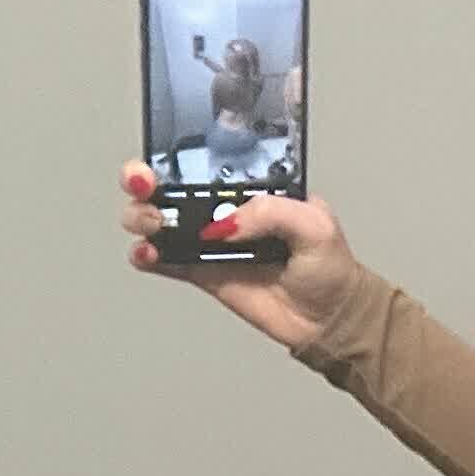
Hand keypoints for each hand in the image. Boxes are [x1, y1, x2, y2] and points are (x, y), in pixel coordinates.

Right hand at [119, 163, 361, 350]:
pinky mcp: (204, 273)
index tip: (160, 160)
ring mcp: (211, 243)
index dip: (176, 156)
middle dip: (144, 181)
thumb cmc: (331, 267)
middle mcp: (225, 210)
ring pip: (161, 223)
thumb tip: (224, 224)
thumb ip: (271, 213)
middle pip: (170, 188)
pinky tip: (147, 254)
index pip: (207, 162)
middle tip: (146, 187)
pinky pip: (166, 261)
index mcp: (251, 188)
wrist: (329, 319)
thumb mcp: (315, 225)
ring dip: (143, 218)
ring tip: (153, 226)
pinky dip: (148, 256)